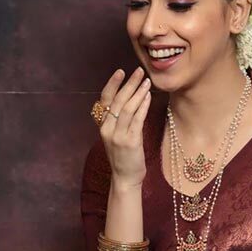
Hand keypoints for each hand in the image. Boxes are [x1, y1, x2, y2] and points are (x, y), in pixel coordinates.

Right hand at [97, 66, 150, 189]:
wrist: (125, 178)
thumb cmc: (123, 157)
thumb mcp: (115, 136)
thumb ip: (118, 120)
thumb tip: (129, 98)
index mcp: (102, 126)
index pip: (105, 100)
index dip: (112, 84)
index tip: (120, 71)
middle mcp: (108, 129)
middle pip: (118, 100)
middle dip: (129, 84)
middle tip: (139, 71)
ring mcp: (118, 136)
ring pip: (128, 108)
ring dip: (138, 92)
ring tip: (147, 81)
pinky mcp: (130, 142)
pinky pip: (137, 119)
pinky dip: (143, 106)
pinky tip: (148, 96)